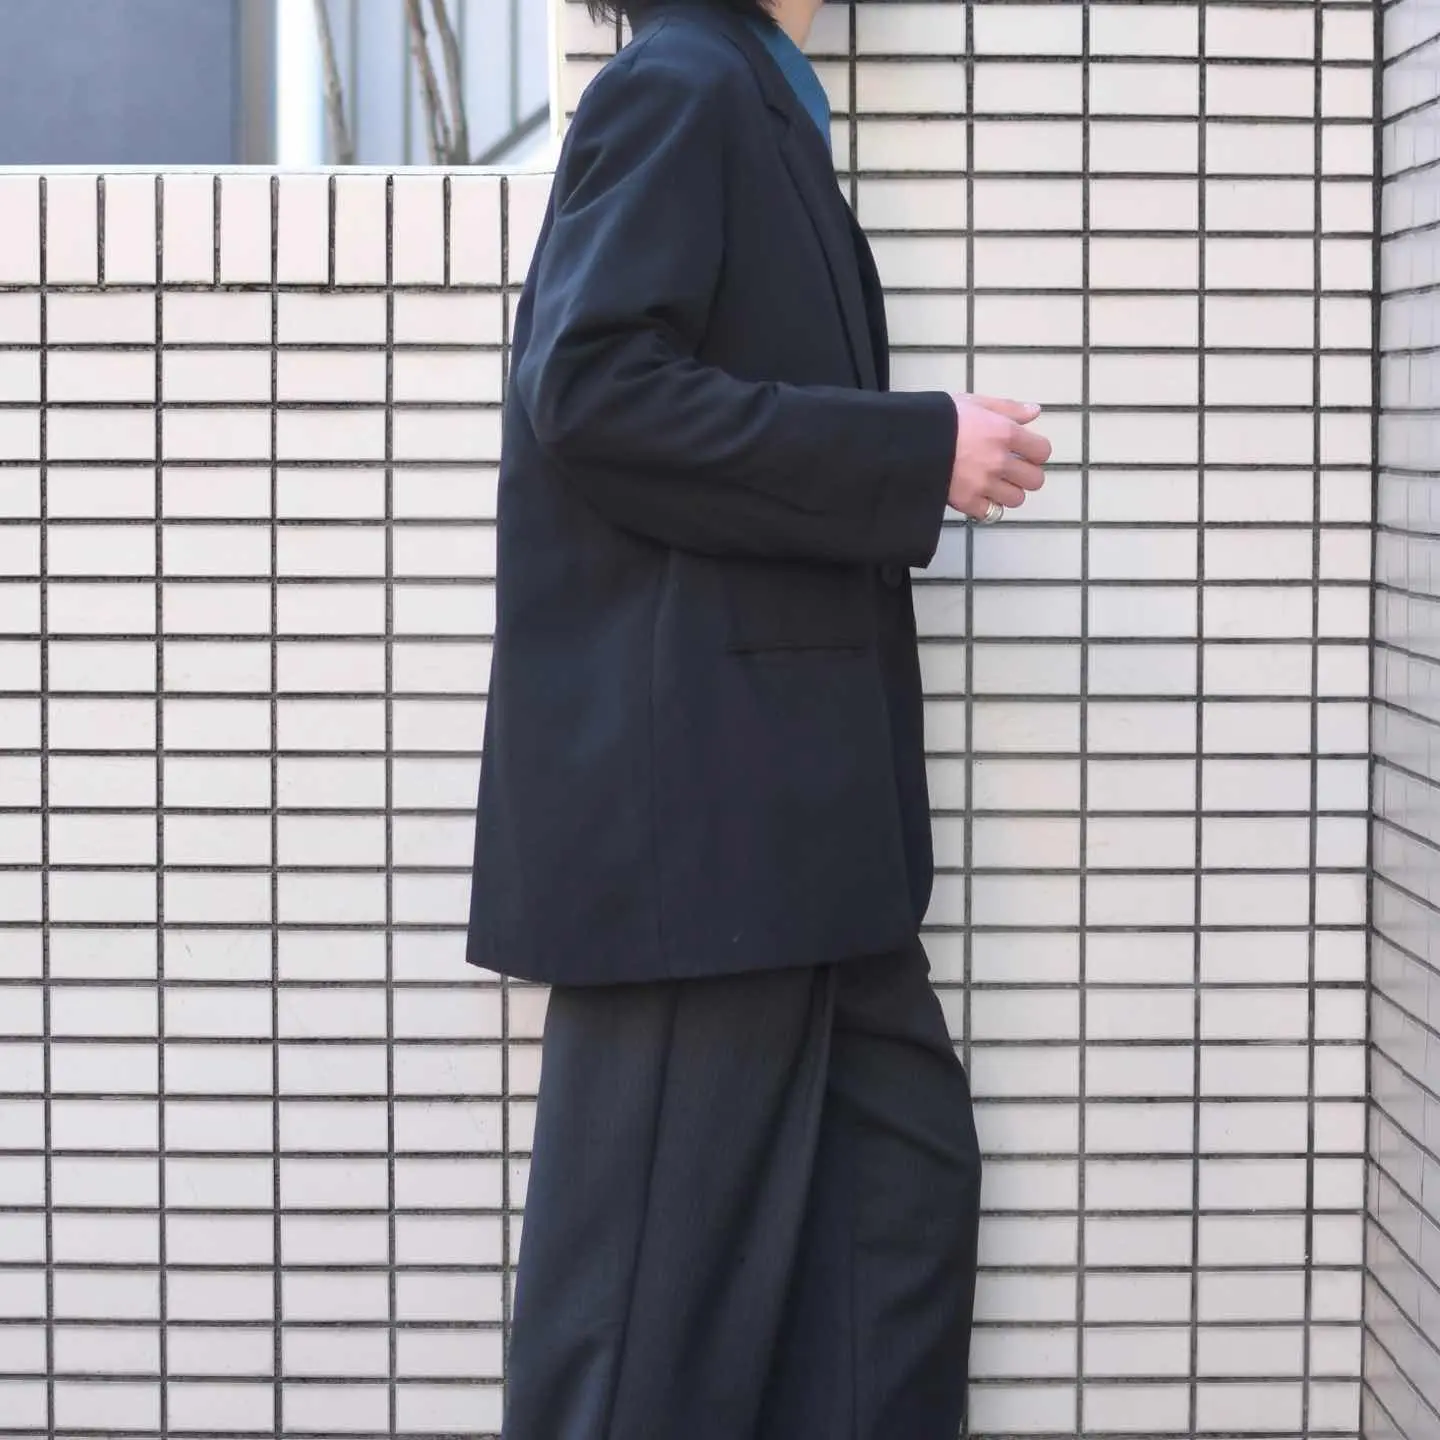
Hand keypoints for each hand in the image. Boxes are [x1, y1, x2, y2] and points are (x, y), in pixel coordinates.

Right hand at [947, 395, 1051, 519]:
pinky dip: (987, 507)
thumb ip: (1007, 408)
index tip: (1024, 452)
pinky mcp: (967, 502)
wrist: (910, 440)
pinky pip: (991, 513)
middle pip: (1035, 480)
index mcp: (1005, 433)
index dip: (1035, 453)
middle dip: (1026, 476)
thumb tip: (1034, 412)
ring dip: (1008, 492)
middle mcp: (1000, 461)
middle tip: (1011, 471)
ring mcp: (984, 484)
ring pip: (1016, 499)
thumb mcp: (975, 403)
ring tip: (993, 484)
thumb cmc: (941, 418)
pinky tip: (978, 496)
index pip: (1042, 451)